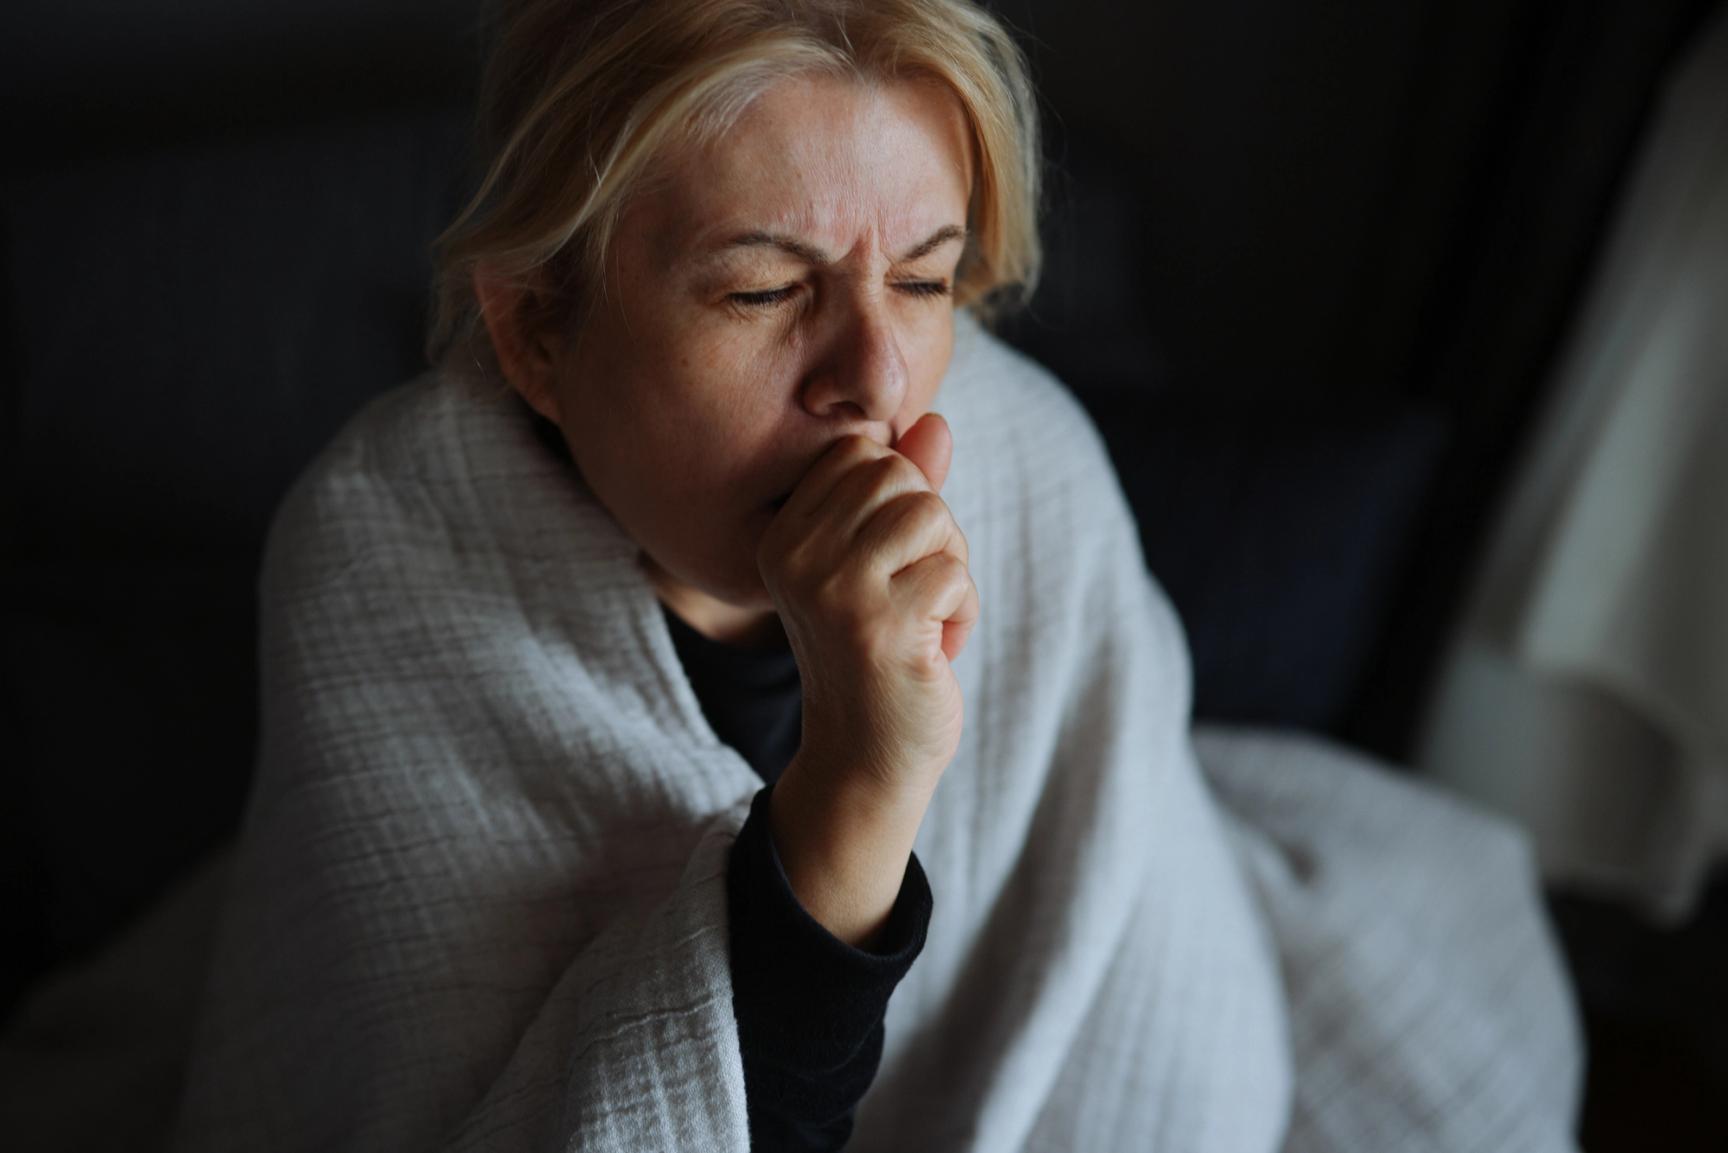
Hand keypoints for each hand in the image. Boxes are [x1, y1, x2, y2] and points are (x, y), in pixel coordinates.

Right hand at [756, 413, 977, 944]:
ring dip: (950, 569)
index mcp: (783, 533)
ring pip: (931, 514)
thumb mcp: (886, 564)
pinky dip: (962, 610)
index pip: (863, 452)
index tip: (888, 565)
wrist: (868, 758)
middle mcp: (793, 554)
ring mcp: (830, 589)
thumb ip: (904, 493)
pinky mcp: (876, 624)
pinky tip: (931, 650)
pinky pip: (954, 571)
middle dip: (932, 530)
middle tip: (913, 594)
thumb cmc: (882, 653)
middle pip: (899, 474)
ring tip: (922, 619)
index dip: (901, 500)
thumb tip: (934, 422)